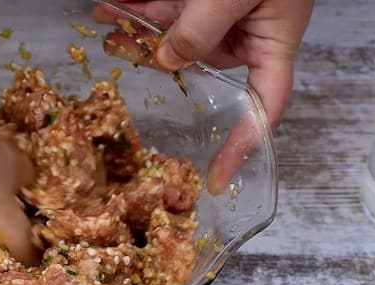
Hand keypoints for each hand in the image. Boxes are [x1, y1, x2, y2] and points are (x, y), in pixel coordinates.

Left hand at [95, 0, 313, 192]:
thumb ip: (202, 29)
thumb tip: (167, 61)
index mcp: (270, 41)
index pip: (263, 106)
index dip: (244, 144)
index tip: (219, 176)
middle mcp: (242, 34)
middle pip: (196, 64)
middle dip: (152, 56)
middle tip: (115, 47)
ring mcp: (218, 15)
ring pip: (171, 36)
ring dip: (134, 28)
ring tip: (104, 15)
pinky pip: (166, 9)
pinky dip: (138, 6)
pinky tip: (112, 2)